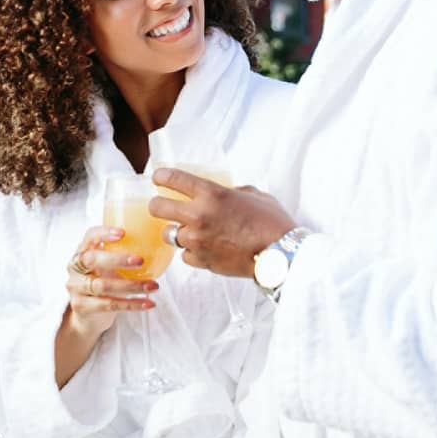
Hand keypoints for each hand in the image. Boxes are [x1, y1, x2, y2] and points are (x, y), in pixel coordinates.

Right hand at [64, 225, 157, 338]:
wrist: (88, 316)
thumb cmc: (103, 283)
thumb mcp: (108, 267)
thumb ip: (122, 255)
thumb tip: (158, 244)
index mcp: (82, 252)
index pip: (89, 236)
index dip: (104, 233)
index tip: (123, 233)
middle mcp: (75, 268)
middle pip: (91, 260)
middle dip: (117, 259)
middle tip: (141, 260)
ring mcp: (76, 288)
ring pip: (103, 285)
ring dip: (132, 285)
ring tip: (153, 286)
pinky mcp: (82, 307)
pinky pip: (109, 304)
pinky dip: (132, 304)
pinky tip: (148, 303)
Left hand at [149, 169, 296, 277]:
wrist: (280, 255)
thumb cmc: (272, 223)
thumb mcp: (254, 195)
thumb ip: (233, 192)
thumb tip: (226, 193)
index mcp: (212, 194)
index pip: (174, 179)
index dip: (161, 176)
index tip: (158, 177)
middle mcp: (199, 216)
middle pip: (158, 207)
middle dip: (156, 205)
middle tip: (160, 206)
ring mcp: (198, 240)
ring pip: (169, 234)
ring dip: (176, 232)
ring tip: (188, 231)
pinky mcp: (202, 261)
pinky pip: (185, 255)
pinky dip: (191, 252)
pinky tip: (203, 248)